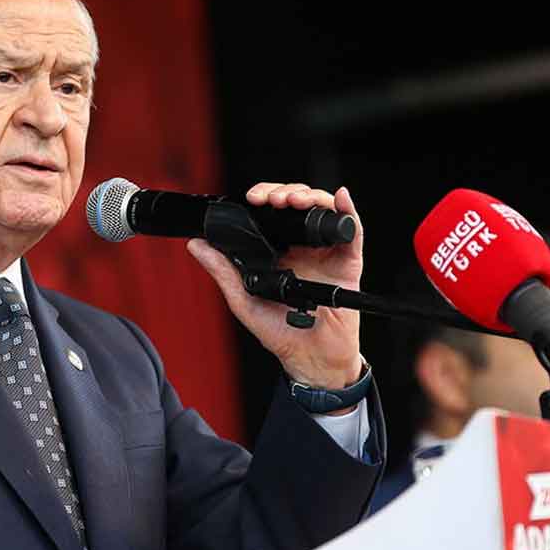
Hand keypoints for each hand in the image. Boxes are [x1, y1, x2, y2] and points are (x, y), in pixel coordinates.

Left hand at [188, 183, 362, 390]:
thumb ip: (222, 271)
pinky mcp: (349, 261)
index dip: (265, 196)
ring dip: (310, 197)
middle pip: (298, 203)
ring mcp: (326, 252)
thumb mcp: (243, 300)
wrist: (310, 357)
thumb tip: (196, 244)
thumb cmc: (279, 333)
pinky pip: (353, 230)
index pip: (273, 213)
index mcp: (278, 252)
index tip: (253, 198)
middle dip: (285, 191)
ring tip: (295, 201)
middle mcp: (302, 247)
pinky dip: (347, 210)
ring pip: (323, 209)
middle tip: (273, 199)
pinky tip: (340, 199)